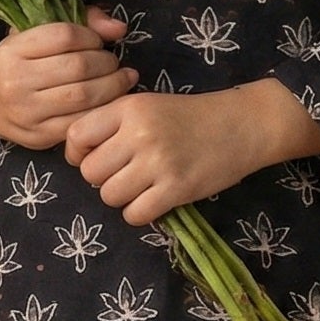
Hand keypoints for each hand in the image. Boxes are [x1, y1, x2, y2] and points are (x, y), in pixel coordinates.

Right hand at [0, 6, 137, 146]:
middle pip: (78, 67)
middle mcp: (14, 81)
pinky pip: (81, 120)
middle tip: (113, 63)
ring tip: (121, 79)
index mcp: (11, 50)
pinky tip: (111, 100)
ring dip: (113, 86)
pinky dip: (103, 109)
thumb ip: (81, 22)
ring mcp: (26, 112)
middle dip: (107, 63)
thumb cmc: (21, 63)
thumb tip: (119, 28)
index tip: (97, 41)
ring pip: (84, 96)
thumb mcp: (37, 35)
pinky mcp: (39, 136)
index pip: (64, 36)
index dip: (91, 36)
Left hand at [64, 79, 319, 225]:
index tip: (93, 157)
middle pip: (90, 172)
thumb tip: (77, 155)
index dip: (77, 153)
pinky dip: (140, 213)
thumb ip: (113, 123)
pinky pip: (135, 214)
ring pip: (109, 195)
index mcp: (129, 107)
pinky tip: (154, 201)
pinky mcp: (176, 188)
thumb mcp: (149, 106)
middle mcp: (139, 133)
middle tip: (124, 174)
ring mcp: (158, 162)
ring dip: (121, 197)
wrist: (243, 124)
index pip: (77, 135)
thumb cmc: (191, 116)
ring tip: (141, 187)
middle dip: (102, 178)